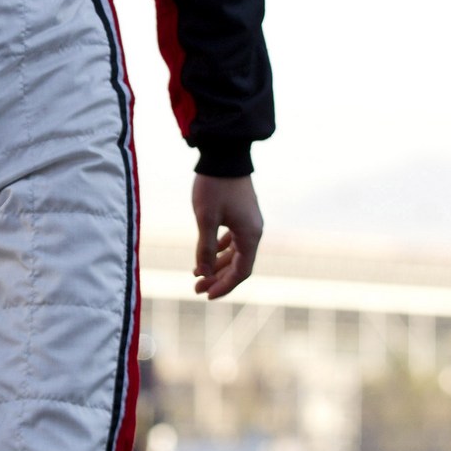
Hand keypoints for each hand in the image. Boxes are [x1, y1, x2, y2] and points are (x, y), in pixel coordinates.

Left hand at [192, 174, 261, 299]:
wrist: (224, 155)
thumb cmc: (214, 186)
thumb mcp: (205, 219)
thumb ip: (205, 248)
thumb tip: (203, 273)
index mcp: (250, 235)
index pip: (241, 272)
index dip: (224, 286)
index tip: (206, 295)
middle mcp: (253, 231)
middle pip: (238, 265)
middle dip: (218, 278)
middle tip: (196, 287)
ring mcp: (248, 222)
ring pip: (234, 253)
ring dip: (217, 265)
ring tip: (196, 273)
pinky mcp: (241, 214)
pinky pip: (233, 240)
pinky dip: (219, 250)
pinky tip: (205, 255)